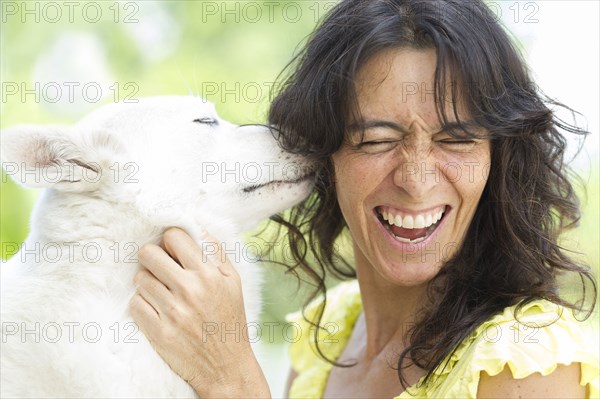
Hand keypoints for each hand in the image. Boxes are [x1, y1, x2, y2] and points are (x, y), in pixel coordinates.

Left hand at [129, 228, 269, 397]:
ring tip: (162, 292)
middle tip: (160, 267)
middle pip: (148, 253)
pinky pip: (135, 303)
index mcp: (209, 274)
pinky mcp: (158, 331)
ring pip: (140, 278)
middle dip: (152, 257)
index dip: (170, 241)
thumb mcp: (233, 283)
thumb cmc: (229, 321)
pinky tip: (157, 309)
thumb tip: (198, 231)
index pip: (174, 237)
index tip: (172, 250)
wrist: (226, 366)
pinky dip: (143, 304)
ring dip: (148, 282)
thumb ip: (217, 254)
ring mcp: (172, 311)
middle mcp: (189, 290)